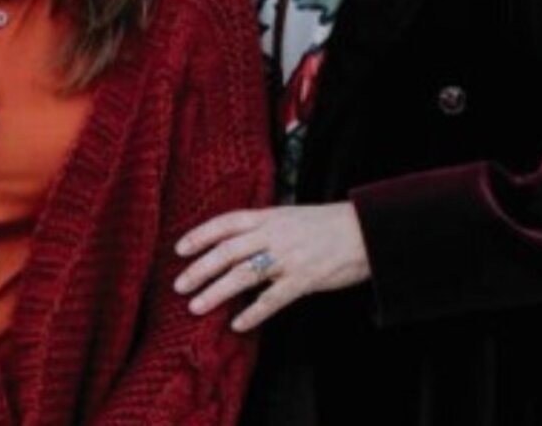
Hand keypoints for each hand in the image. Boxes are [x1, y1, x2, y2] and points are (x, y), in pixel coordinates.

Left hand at [173, 202, 369, 330]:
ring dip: (217, 292)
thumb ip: (263, 226)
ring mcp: (288, 257)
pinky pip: (273, 299)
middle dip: (200, 268)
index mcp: (269, 216)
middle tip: (178, 285)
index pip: (226, 222)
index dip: (201, 235)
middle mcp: (274, 234)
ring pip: (244, 274)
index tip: (179, 249)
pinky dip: (254, 312)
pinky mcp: (304, 280)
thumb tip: (234, 240)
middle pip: (228, 251)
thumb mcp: (289, 216)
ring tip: (196, 307)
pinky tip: (238, 325)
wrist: (363, 230)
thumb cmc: (324, 225)